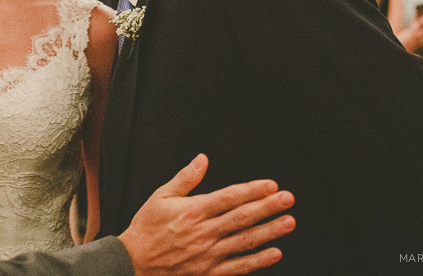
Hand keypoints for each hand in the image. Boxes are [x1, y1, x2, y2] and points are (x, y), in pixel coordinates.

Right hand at [119, 154, 295, 275]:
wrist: (134, 262)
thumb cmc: (147, 228)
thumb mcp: (161, 196)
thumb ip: (185, 178)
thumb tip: (203, 159)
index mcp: (193, 211)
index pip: (229, 197)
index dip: (252, 190)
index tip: (270, 185)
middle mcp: (204, 232)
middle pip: (242, 217)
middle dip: (268, 207)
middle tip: (288, 198)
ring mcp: (208, 254)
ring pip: (245, 241)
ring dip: (269, 231)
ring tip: (288, 222)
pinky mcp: (209, 272)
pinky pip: (238, 267)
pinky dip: (258, 260)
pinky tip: (275, 253)